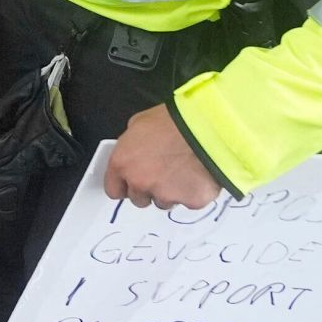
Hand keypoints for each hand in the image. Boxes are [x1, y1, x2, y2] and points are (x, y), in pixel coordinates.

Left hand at [104, 104, 223, 210]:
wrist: (208, 125)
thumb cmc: (176, 119)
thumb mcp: (142, 122)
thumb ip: (131, 143)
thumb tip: (133, 149)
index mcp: (123, 163)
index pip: (113, 189)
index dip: (124, 185)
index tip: (131, 182)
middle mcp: (140, 182)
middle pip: (138, 198)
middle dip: (148, 188)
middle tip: (163, 170)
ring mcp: (164, 195)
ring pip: (164, 201)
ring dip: (171, 191)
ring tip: (184, 168)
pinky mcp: (189, 201)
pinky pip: (188, 201)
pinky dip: (193, 190)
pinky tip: (198, 172)